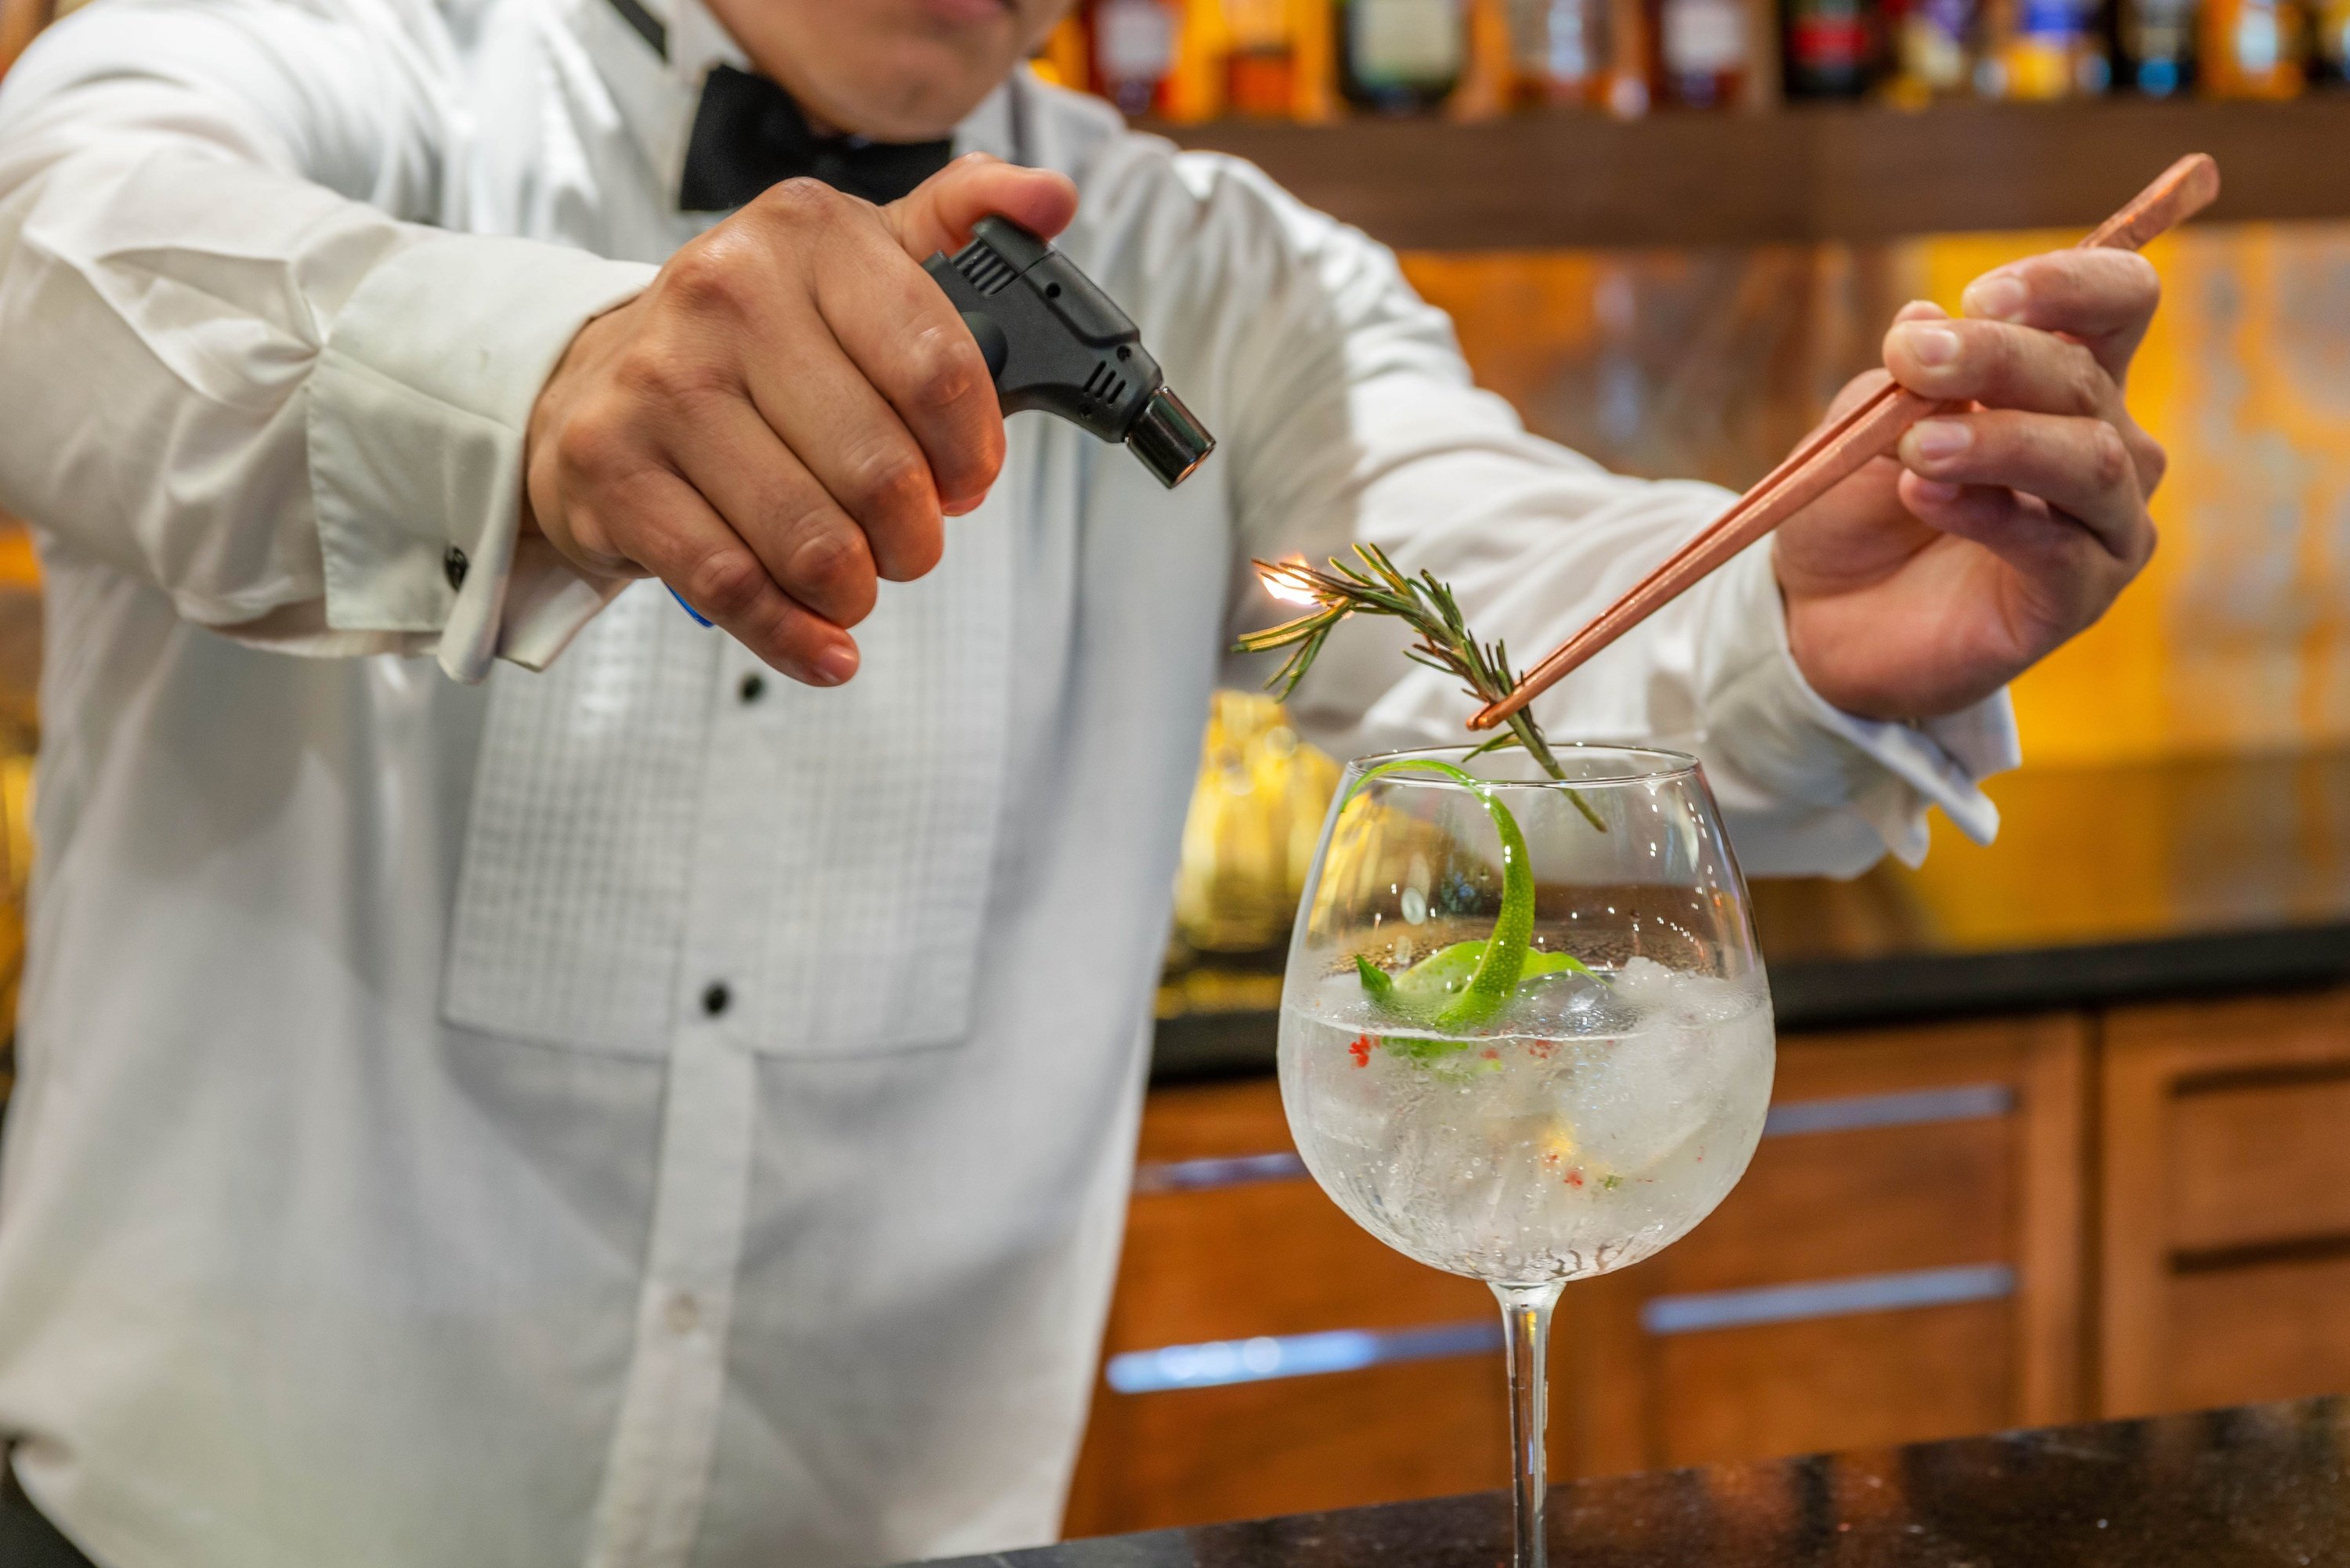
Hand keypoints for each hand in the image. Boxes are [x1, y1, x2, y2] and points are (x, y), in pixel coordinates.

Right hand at [523, 153, 1078, 684]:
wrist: (596, 382)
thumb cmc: (755, 340)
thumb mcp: (857, 261)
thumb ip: (960, 224)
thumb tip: (1051, 199)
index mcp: (807, 234)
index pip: (939, 366)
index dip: (973, 451)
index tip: (968, 480)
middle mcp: (725, 293)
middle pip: (882, 472)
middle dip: (916, 536)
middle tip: (907, 541)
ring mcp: (660, 383)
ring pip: (813, 540)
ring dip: (857, 588)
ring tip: (856, 580)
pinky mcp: (612, 468)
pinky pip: (733, 586)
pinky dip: (795, 635)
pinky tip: (825, 645)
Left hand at [1772, 249, 2165, 719]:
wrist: (1822, 615)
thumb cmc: (1856, 506)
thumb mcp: (1865, 425)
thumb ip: (1906, 379)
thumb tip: (1927, 315)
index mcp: (2067, 380)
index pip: (2118, 302)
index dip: (2066, 284)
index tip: (1979, 296)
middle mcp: (2106, 444)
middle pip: (2084, 378)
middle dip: (1996, 358)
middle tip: (1912, 359)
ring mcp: (2105, 524)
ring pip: (2089, 460)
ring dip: (1998, 439)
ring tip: (1915, 447)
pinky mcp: (2080, 597)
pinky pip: (2058, 546)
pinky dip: (1990, 514)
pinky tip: (1924, 495)